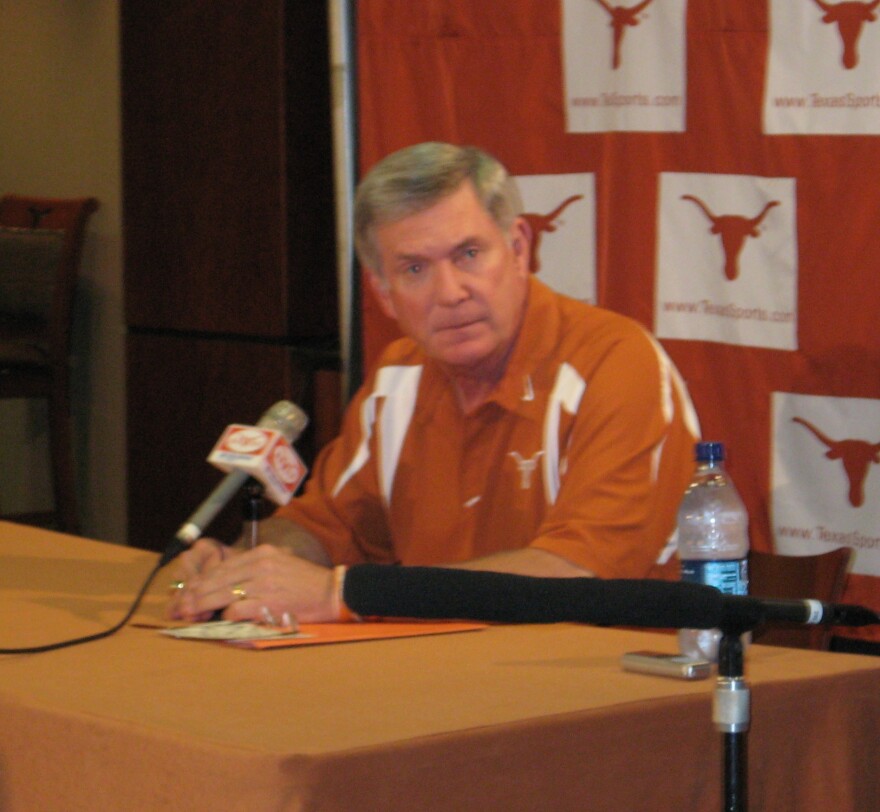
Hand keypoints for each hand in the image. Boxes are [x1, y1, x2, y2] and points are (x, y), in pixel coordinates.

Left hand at [171, 544, 337, 623]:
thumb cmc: (305, 582)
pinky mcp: (267, 603)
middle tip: (181, 604)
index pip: (223, 566)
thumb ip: (257, 568)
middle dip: (196, 593)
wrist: (331, 592)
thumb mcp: (281, 563)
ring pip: (221, 594)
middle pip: (217, 579)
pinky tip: (221, 621)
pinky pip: (236, 610)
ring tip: (190, 614)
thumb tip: (229, 582)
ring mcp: (264, 584)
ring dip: (203, 606)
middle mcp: (261, 565)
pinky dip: (226, 617)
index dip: (203, 580)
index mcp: (262, 553)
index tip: (189, 590)